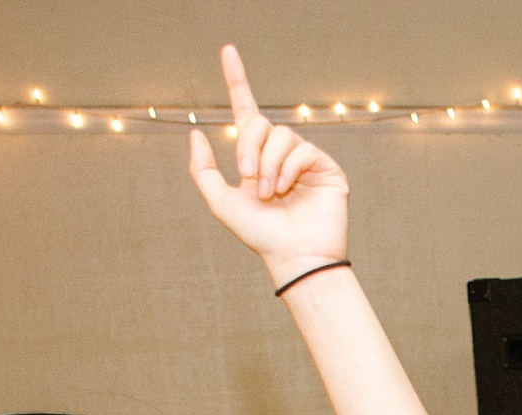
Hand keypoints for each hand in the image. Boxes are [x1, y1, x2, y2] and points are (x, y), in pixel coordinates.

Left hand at [187, 43, 350, 276]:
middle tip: (247, 177)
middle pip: (258, 123)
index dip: (236, 80)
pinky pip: (301, 149)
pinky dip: (288, 168)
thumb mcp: (221, 203)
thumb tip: (196, 133)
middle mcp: (278, 154)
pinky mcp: (325, 166)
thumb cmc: (261, 236)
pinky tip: (287, 189)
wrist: (294, 257)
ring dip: (268, 165)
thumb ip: (202, 171)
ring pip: (280, 136)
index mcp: (255, 157)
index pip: (245, 111)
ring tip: (271, 194)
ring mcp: (303, 159)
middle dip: (248, 146)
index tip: (227, 50)